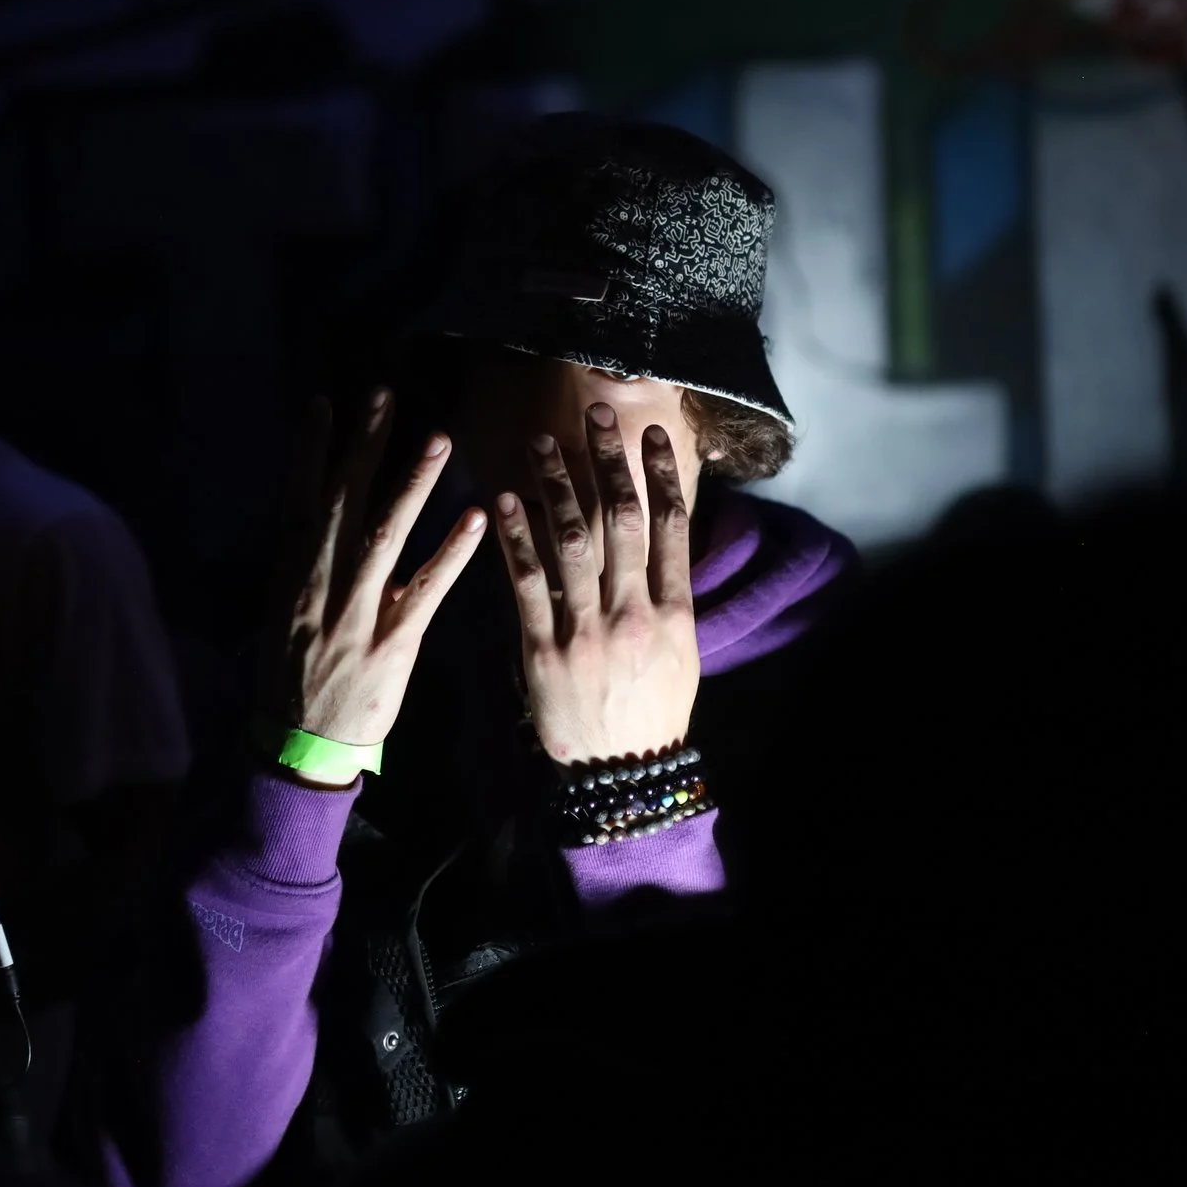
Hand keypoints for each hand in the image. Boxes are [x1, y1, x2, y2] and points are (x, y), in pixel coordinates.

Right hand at [270, 389, 488, 785]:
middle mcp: (319, 587)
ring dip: (412, 486)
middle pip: (341, 505)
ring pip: (384, 538)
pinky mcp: (392, 644)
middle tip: (384, 395)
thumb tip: (309, 515)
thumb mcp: (283, 616)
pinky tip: (477, 519)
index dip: (309, 450)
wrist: (299, 747)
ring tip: (438, 438)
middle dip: (363, 447)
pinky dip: (451, 553)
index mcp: (290, 577)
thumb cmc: (294, 678)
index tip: (323, 401)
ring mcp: (356, 614)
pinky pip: (425, 590)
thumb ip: (302, 566)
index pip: (299, 500)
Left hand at [493, 405, 698, 770]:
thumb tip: (665, 538)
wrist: (622, 772)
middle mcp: (633, 614)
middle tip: (595, 414)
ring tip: (541, 444)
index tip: (649, 434)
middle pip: (623, 521)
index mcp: (674, 612)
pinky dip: (515, 539)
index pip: (672, 526)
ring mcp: (587, 631)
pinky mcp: (543, 651)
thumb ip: (670, 595)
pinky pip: (528, 586)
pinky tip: (504, 502)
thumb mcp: (682, 652)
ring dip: (557, 487)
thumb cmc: (654, 709)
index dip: (661, 474)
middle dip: (607, 462)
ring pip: (573, 542)